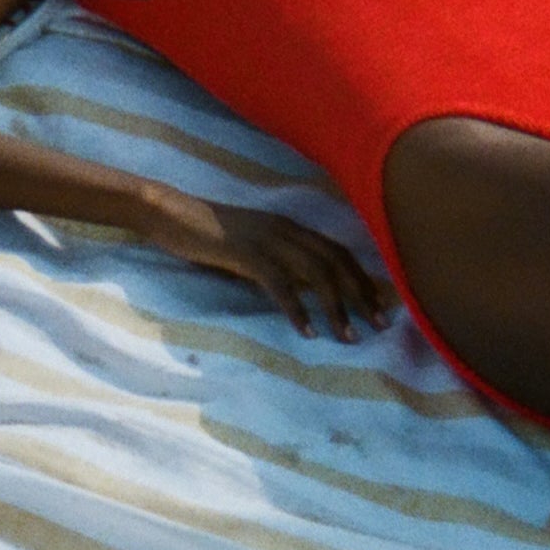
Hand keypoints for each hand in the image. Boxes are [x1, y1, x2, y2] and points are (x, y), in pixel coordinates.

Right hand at [140, 190, 395, 339]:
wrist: (170, 213)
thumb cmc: (204, 233)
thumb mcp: (249, 245)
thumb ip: (273, 260)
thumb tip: (296, 289)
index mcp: (288, 227)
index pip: (338, 251)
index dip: (362, 278)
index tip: (379, 306)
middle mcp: (285, 229)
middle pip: (336, 262)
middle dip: (360, 295)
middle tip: (377, 326)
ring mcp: (266, 239)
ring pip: (315, 274)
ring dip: (335, 307)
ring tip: (347, 336)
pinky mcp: (245, 253)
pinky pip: (279, 283)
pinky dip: (296, 309)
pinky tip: (305, 331)